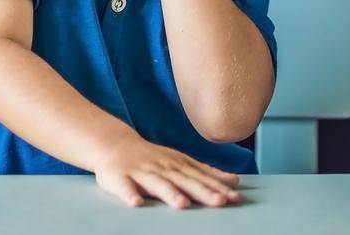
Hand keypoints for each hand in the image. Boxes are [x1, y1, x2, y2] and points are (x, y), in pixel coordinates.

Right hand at [93, 136, 242, 207]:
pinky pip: (125, 188)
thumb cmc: (152, 158)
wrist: (115, 144)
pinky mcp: (120, 179)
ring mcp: (141, 173)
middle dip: (203, 191)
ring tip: (182, 204)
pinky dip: (130, 195)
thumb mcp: (181, 161)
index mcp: (178, 164)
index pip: (201, 177)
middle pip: (185, 181)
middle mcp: (162, 168)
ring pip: (157, 184)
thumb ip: (205, 172)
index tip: (234, 196)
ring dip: (170, 194)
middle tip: (220, 201)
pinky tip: (136, 203)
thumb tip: (234, 181)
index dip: (218, 187)